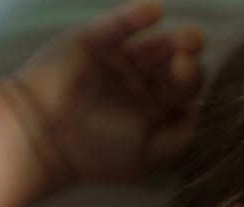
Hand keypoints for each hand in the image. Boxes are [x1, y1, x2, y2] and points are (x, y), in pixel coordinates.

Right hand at [4, 0, 204, 185]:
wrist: (43, 136)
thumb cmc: (97, 152)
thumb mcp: (148, 156)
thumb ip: (179, 137)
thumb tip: (199, 110)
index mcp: (155, 110)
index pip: (185, 93)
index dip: (192, 85)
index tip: (189, 84)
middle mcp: (142, 84)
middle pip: (175, 67)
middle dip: (187, 63)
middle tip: (187, 63)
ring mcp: (120, 61)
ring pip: (154, 46)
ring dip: (173, 40)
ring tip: (190, 39)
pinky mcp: (96, 41)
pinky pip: (120, 24)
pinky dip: (137, 16)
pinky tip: (155, 12)